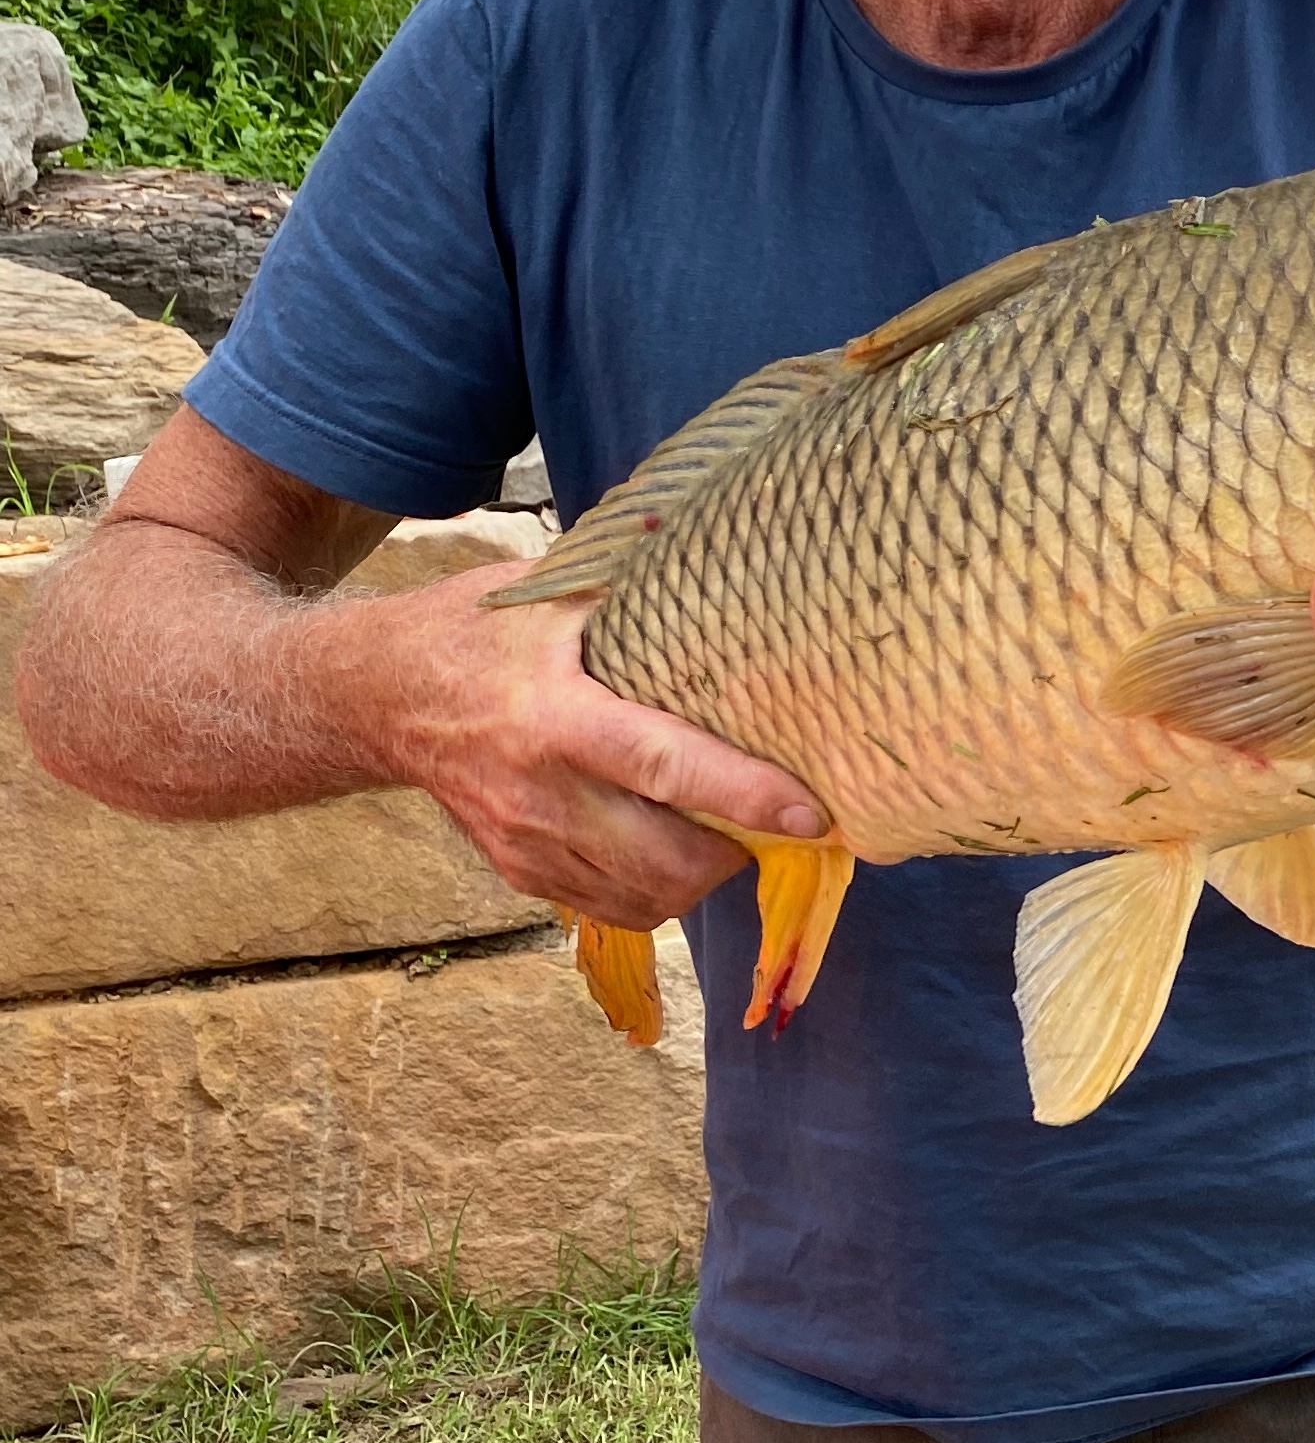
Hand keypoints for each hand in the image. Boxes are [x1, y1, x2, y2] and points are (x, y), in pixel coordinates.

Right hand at [342, 568, 826, 926]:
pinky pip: (614, 908)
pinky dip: (658, 891)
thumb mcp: (543, 591)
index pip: (662, 765)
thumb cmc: (473, 631)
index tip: (812, 813)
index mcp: (552, 716)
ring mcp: (525, 844)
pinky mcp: (520, 873)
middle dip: (737, 851)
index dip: (743, 794)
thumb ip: (628, 579)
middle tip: (774, 818)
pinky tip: (672, 848)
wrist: (374, 695)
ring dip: (704, 876)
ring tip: (727, 832)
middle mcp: (538, 793)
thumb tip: (722, 534)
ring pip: (647, 898)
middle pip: (665, 860)